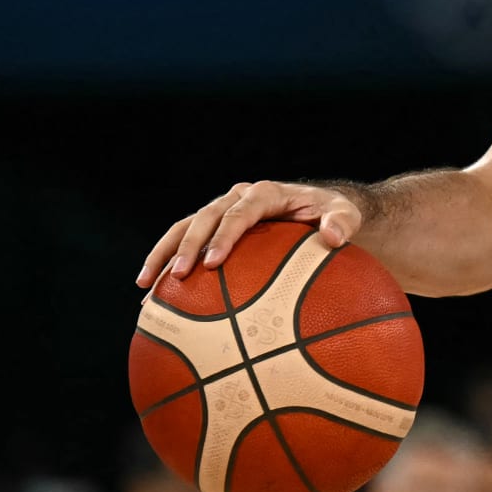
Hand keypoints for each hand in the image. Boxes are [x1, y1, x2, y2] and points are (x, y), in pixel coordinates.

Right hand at [137, 181, 361, 286]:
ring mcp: (222, 211)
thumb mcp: (346, 214)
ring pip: (184, 228)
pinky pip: (185, 244)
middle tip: (176, 277)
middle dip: (186, 245)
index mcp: (266, 193)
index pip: (240, 212)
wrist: (321, 211)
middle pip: (204, 217)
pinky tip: (154, 298)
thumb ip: (342, 222)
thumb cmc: (335, 215)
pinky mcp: (214, 228)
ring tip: (145, 286)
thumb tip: (332, 237)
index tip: (212, 263)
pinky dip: (167, 265)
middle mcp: (238, 198)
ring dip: (163, 253)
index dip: (225, 235)